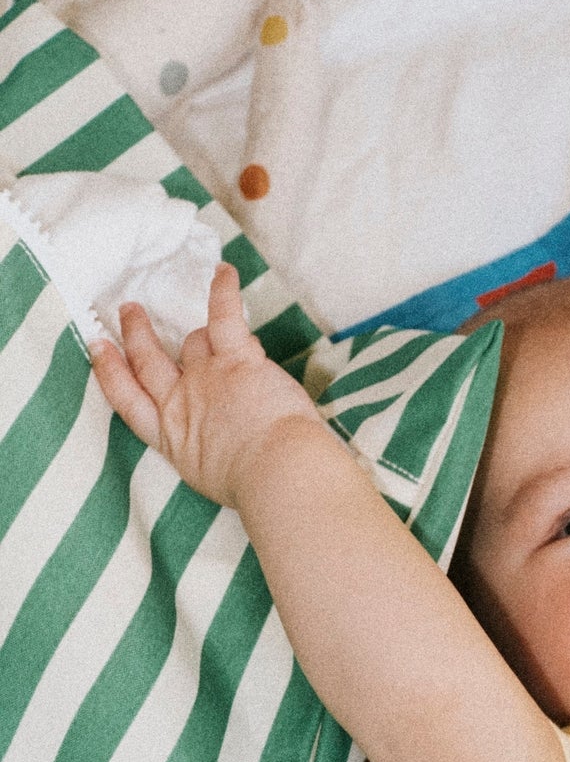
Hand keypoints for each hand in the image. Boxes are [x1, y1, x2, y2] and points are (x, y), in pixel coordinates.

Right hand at [90, 260, 320, 506]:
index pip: (129, 401)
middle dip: (137, 334)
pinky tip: (224, 273)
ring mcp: (206, 378)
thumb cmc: (258, 489)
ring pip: (193, 343)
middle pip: (149, 361)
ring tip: (205, 322)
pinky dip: (223, 292)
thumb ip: (208, 451)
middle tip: (129, 311)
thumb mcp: (214, 477)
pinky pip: (224, 317)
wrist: (279, 477)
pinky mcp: (236, 360)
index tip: (99, 349)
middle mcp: (181, 404)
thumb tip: (224, 438)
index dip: (111, 372)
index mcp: (172, 439)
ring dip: (198, 332)